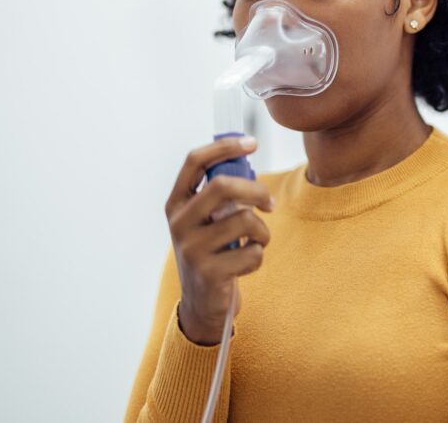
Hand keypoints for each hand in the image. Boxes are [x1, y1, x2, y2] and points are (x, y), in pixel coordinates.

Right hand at [164, 136, 273, 344]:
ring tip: (256, 241)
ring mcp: (192, 248)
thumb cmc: (213, 252)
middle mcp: (179, 223)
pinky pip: (253, 252)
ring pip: (245, 220)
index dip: (224, 147)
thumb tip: (246, 157)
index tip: (252, 142)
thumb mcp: (206, 221)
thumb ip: (219, 194)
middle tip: (271, 203)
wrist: (202, 304)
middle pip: (223, 186)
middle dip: (256, 190)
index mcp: (176, 203)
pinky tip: (246, 264)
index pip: (194, 161)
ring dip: (263, 232)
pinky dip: (259, 256)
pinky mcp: (209, 272)